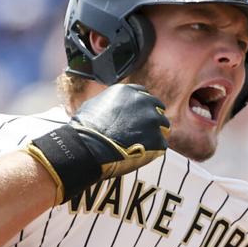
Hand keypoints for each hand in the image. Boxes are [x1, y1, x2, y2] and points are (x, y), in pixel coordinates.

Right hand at [25, 84, 170, 202]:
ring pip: (162, 126)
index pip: (143, 95)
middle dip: (151, 118)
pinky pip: (161, 144)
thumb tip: (110, 107)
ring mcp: (153, 120)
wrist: (87, 148)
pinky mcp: (158, 139)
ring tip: (143, 145)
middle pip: (157, 108)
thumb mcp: (94, 105)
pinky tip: (141, 155)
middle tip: (144, 131)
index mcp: (129, 91)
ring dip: (155, 133)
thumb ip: (110, 103)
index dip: (140, 107)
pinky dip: (153, 150)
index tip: (137, 116)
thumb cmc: (85, 129)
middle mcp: (144, 102)